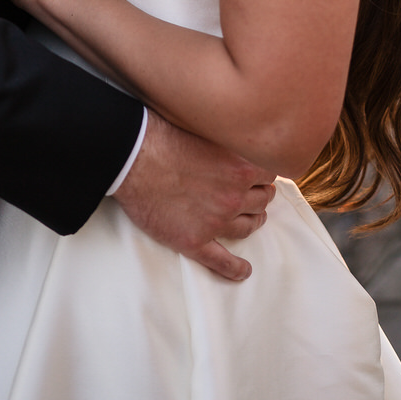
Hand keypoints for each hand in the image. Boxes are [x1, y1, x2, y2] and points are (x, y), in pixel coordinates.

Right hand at [113, 112, 276, 281]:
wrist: (133, 158)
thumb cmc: (164, 135)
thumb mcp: (206, 128)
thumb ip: (227, 139)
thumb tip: (237, 132)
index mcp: (240, 167)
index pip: (267, 175)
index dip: (263, 174)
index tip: (258, 174)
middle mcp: (233, 197)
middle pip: (261, 201)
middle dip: (260, 198)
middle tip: (256, 196)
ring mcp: (215, 222)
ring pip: (247, 228)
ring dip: (252, 223)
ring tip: (252, 221)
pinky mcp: (194, 241)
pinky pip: (221, 261)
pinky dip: (235, 269)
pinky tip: (243, 271)